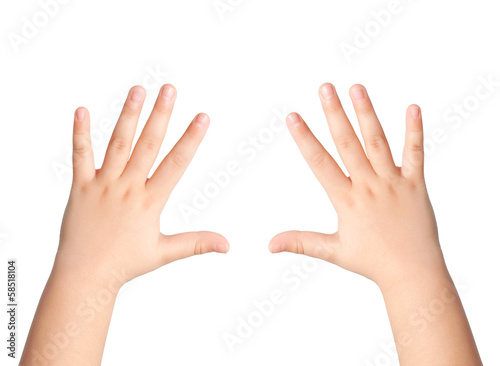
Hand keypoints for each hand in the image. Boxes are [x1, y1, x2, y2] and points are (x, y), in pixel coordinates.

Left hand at [57, 84, 228, 285]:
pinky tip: (82, 110)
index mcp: (150, 201)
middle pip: (147, 145)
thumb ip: (197, 243)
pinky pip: (80, 156)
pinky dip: (80, 133)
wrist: (85, 275)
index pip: (176, 164)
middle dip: (161, 115)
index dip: (191, 139)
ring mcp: (103, 185)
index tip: (202, 117)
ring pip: (117, 144)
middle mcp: (128, 188)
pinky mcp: (81, 187)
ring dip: (128, 115)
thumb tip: (228, 245)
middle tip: (170, 89)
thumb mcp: (165, 252)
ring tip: (138, 90)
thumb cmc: (125, 264)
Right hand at [269, 84, 444, 288]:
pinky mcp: (415, 184)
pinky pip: (415, 154)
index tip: (293, 116)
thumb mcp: (332, 251)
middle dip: (334, 114)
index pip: (319, 163)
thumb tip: (269, 245)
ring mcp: (393, 183)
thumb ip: (300, 242)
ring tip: (356, 88)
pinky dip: (415, 131)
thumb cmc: (372, 262)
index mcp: (346, 200)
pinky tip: (413, 108)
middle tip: (325, 88)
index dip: (304, 138)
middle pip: (348, 144)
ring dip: (367, 114)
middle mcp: (368, 186)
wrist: (412, 273)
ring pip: (378, 142)